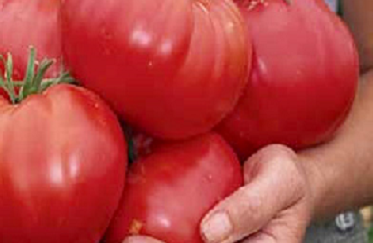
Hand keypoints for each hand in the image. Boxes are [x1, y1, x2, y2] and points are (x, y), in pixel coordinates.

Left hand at [125, 145, 314, 242]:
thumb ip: (251, 206)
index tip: (141, 241)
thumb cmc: (287, 178)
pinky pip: (181, 238)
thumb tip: (212, 233)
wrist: (286, 174)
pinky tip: (129, 223)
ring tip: (122, 236)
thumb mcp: (281, 183)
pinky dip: (157, 234)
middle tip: (127, 239)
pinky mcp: (206, 234)